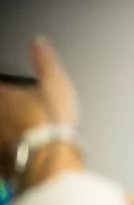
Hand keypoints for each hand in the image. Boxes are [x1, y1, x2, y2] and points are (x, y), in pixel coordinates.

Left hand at [0, 37, 77, 177]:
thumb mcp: (56, 85)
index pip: (1, 87)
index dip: (8, 90)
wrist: (49, 162)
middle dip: (7, 114)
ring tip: (24, 136)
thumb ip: (46, 61)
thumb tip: (40, 42)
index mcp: (2, 96)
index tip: (15, 95)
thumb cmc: (50, 126)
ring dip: (7, 134)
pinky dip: (8, 156)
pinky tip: (21, 155)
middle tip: (25, 118)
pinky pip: (0, 158)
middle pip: (0, 113)